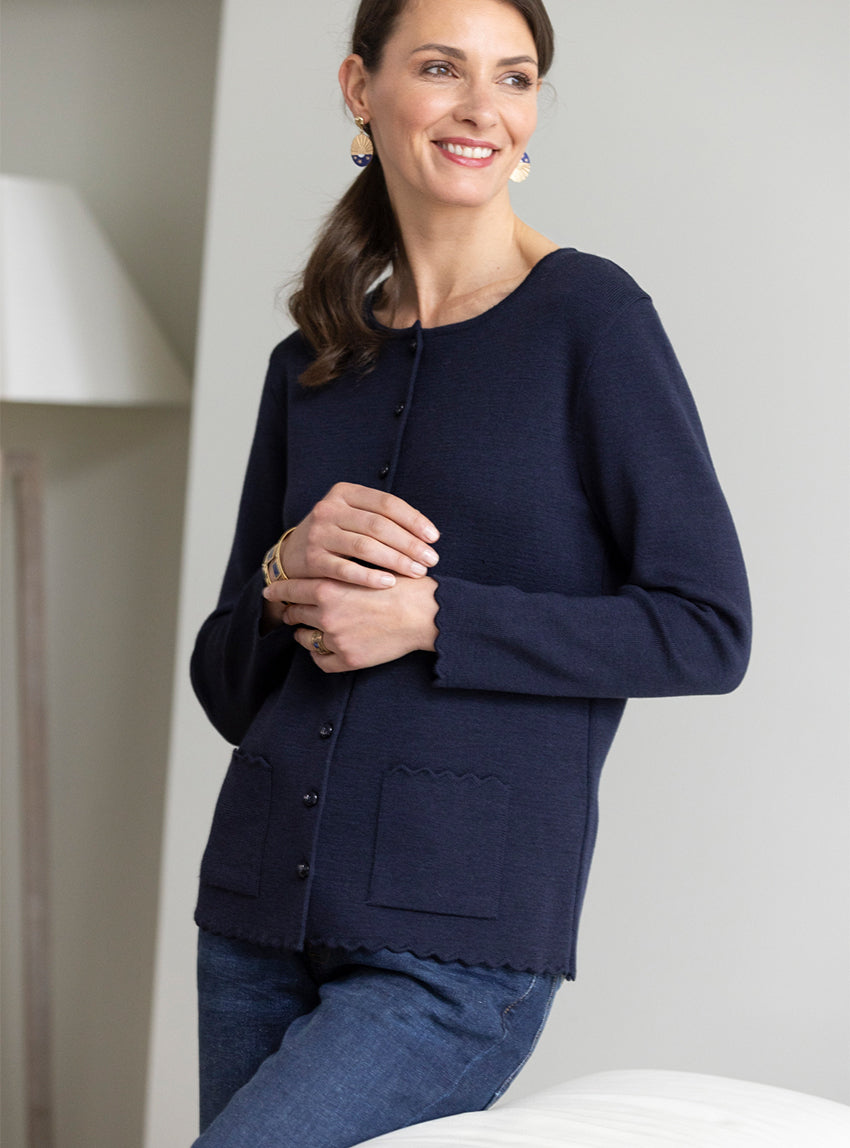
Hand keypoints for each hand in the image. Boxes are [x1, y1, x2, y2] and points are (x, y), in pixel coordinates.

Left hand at [264, 575, 438, 672]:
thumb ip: (340, 569)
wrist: (424, 613)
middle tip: (294, 610)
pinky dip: (319, 654)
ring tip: (314, 629)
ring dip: (305, 633)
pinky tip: (326, 647)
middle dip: (293, 611)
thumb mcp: (366, 567)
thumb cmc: (401, 585)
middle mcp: (326, 614)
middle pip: (294, 613)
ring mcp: (336, 639)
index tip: (270, 592)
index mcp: (328, 588)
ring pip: (304, 638)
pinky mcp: (348, 659)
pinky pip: (320, 660)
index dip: (278, 591)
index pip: (290, 590)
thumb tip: (322, 567)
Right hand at [280, 483, 439, 588]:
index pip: (386, 503)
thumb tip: (427, 535)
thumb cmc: (336, 535)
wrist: (292, 555)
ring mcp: (318, 534)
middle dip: (409, 544)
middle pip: (378, 525)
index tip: (434, 538)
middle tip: (431, 559)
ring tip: (418, 572)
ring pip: (365, 546)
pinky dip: (370, 577)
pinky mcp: (312, 559)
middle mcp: (328, 509)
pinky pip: (346, 569)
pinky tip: (391, 583)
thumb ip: (382, 517)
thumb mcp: (353, 516)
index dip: (414, 520)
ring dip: (396, 561)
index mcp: (344, 492)